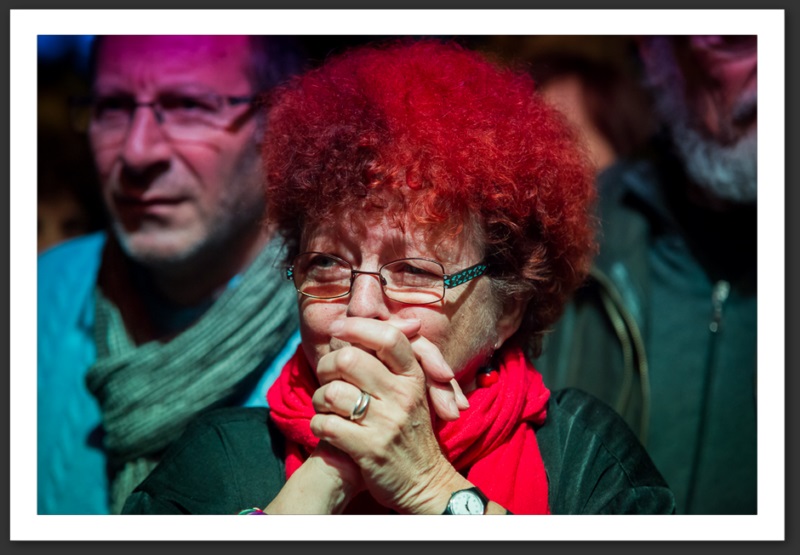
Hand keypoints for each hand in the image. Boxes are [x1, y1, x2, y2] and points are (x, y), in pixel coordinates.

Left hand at [310, 317, 463, 513]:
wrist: (425, 481)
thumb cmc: (409, 428)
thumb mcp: (411, 389)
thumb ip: (389, 354)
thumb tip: (363, 314)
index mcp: (414, 376)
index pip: (388, 337)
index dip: (357, 327)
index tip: (337, 329)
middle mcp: (403, 396)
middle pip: (349, 360)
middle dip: (327, 366)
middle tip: (328, 378)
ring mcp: (387, 423)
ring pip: (332, 392)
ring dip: (319, 399)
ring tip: (327, 407)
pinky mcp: (370, 449)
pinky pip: (326, 425)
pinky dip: (318, 425)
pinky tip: (327, 428)